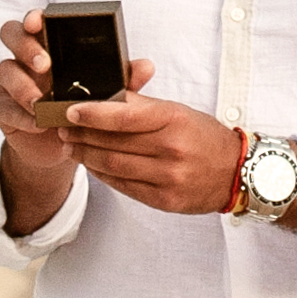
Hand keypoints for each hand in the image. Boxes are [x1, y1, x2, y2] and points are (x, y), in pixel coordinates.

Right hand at [0, 10, 156, 237]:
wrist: (62, 147)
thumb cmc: (84, 109)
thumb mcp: (105, 94)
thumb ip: (123, 79)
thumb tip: (147, 66)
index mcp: (50, 45)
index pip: (35, 20)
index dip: (33, 16)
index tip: (37, 22)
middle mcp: (25, 57)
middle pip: (10, 33)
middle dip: (25, 46)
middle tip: (44, 65)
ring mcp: (9, 81)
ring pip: (3, 69)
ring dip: (22, 85)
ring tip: (40, 104)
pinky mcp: (0, 106)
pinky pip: (1, 104)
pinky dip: (19, 114)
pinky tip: (37, 123)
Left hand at [58, 90, 242, 214]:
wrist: (236, 172)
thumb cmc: (203, 136)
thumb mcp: (178, 111)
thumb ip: (142, 105)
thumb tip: (103, 97)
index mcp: (174, 119)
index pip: (124, 115)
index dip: (92, 113)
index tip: (69, 110)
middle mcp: (171, 149)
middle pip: (113, 142)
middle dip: (80, 134)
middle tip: (61, 127)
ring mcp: (168, 177)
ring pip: (113, 166)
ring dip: (85, 155)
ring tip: (70, 145)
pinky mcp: (164, 200)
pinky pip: (123, 186)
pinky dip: (102, 174)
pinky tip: (91, 164)